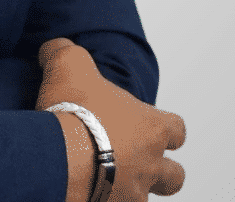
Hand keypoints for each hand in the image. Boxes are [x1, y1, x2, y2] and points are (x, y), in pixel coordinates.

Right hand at [36, 38, 184, 200]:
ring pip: (145, 198)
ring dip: (130, 188)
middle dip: (160, 170)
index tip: (145, 122)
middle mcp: (150, 164)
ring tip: (106, 177)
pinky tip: (87, 190)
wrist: (60, 155)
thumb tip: (57, 47)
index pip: (177, 129)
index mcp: (150, 127)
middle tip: (132, 158)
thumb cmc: (74, 111)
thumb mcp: (68, 62)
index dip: (164, 126)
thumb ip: (66, 50)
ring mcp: (133, 193)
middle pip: (175, 175)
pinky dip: (104, 199)